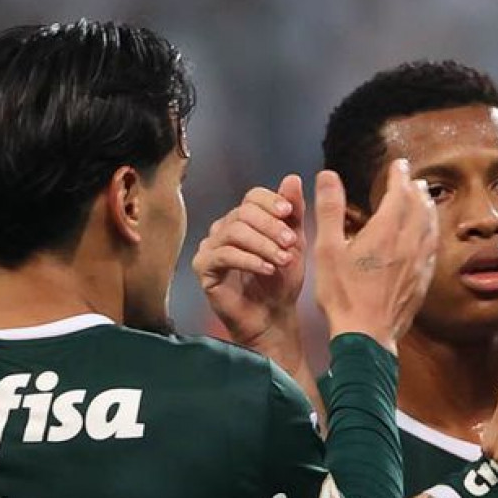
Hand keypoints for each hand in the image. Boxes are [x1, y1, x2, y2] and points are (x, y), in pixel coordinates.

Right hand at [196, 176, 307, 369]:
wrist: (273, 318)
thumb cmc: (282, 283)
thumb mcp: (294, 244)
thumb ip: (293, 213)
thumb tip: (293, 178)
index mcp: (245, 220)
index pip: (252, 197)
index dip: (270, 201)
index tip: (289, 213)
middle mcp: (223, 229)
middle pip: (243, 213)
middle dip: (270, 227)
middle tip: (290, 244)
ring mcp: (210, 248)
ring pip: (234, 232)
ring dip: (263, 245)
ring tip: (283, 260)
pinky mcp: (204, 269)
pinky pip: (224, 255)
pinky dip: (249, 261)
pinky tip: (267, 269)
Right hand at [312, 160, 437, 354]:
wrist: (367, 336)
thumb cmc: (342, 295)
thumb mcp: (326, 249)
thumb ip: (329, 209)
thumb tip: (327, 176)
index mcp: (385, 232)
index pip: (399, 193)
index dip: (399, 176)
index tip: (399, 165)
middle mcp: (408, 244)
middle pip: (419, 208)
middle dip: (415, 190)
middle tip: (412, 180)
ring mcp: (419, 264)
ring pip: (430, 227)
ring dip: (427, 209)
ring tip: (424, 200)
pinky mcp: (423, 281)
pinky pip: (432, 249)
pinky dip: (430, 233)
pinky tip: (427, 236)